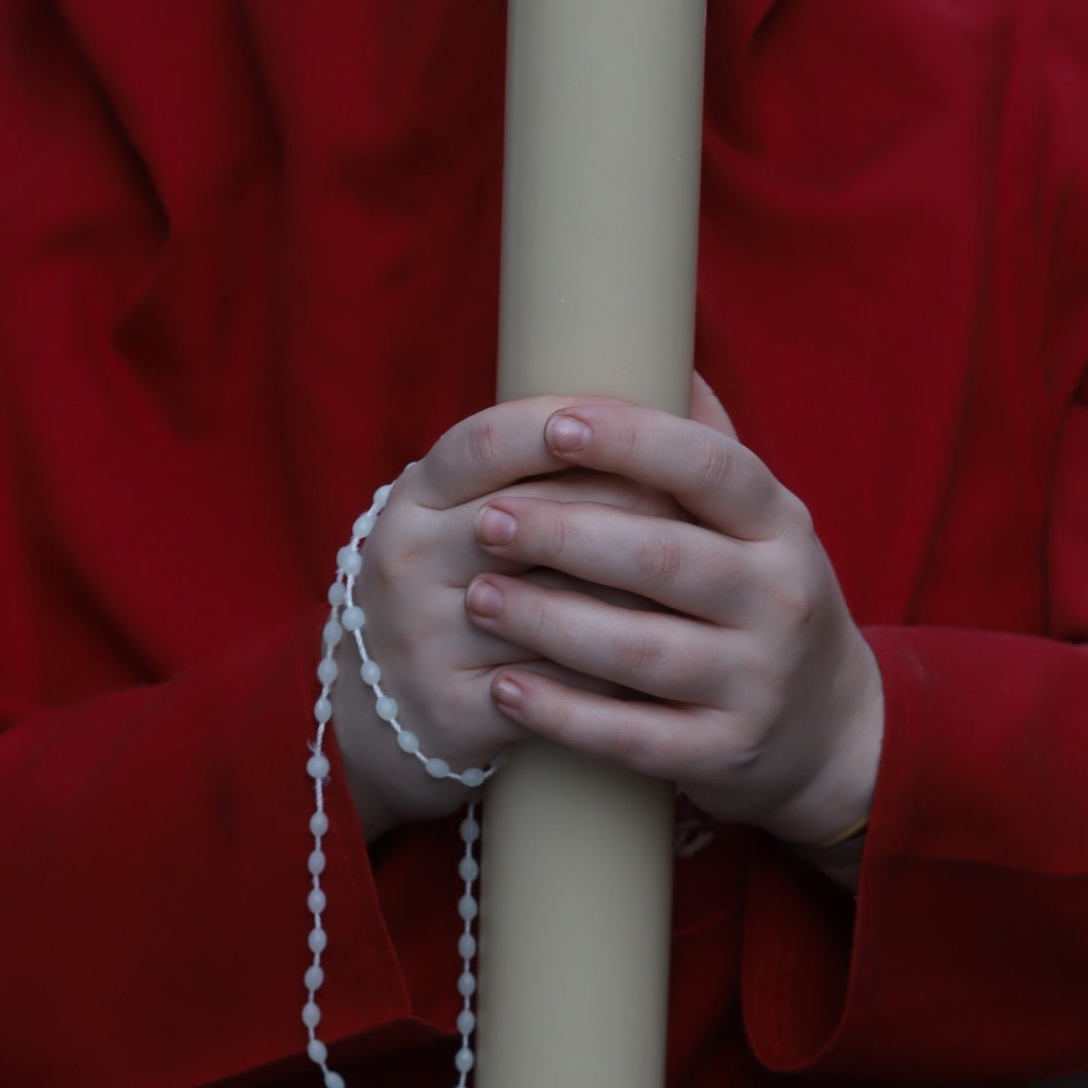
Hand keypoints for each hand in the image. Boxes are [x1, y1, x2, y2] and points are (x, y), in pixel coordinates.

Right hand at [329, 405, 681, 839]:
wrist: (386, 709)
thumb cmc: (458, 584)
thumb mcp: (466, 511)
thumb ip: (542, 457)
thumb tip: (679, 378)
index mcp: (414, 500)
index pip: (488, 442)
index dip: (561, 425)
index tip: (629, 420)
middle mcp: (407, 561)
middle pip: (532, 519)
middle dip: (626, 508)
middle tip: (701, 511)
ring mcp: (424, 638)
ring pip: (553, 606)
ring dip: (631, 595)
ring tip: (696, 585)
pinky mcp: (451, 708)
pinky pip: (555, 685)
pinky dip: (613, 673)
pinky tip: (661, 660)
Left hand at [462, 390, 883, 847]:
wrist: (827, 731)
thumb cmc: (762, 601)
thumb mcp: (761, 523)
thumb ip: (707, 448)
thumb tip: (657, 342)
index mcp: (781, 525)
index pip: (710, 468)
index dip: (632, 442)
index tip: (553, 425)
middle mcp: (779, 598)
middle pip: (661, 558)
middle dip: (563, 536)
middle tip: (485, 521)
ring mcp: (755, 682)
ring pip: (639, 650)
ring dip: (547, 622)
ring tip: (475, 597)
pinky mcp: (723, 752)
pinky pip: (632, 736)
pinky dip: (563, 714)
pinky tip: (505, 689)